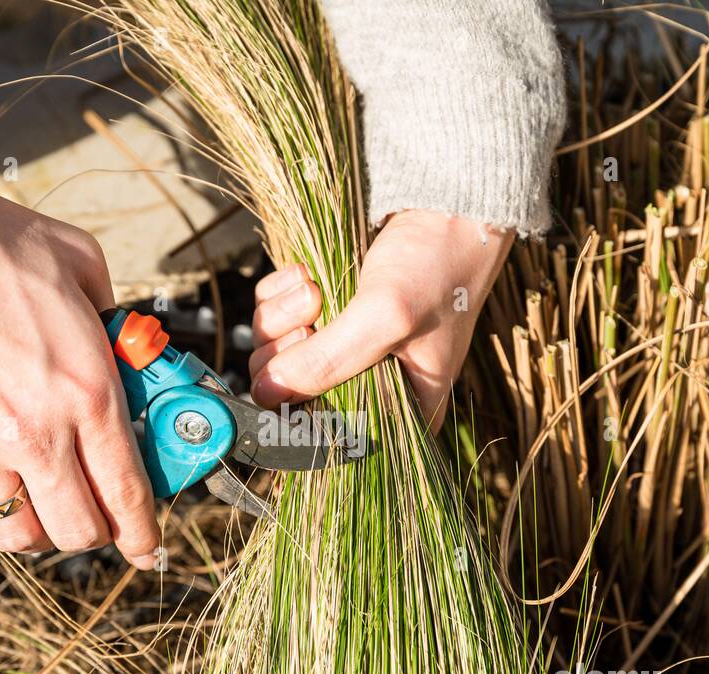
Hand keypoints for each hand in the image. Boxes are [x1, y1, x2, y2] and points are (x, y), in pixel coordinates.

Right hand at [0, 167, 159, 578]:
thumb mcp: (81, 264)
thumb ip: (113, 316)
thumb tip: (124, 341)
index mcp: (87, 394)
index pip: (127, 492)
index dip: (143, 533)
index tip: (147, 548)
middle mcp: (36, 436)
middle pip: (75, 530)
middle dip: (94, 533)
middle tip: (97, 517)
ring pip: (15, 534)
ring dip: (35, 534)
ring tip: (42, 513)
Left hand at [248, 209, 512, 427]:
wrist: (444, 201)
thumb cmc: (436, 266)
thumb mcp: (385, 316)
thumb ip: (327, 361)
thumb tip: (264, 394)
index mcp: (401, 410)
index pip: (328, 438)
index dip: (298, 411)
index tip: (295, 375)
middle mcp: (366, 385)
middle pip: (290, 395)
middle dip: (288, 354)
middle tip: (314, 317)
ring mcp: (340, 346)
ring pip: (276, 352)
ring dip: (281, 317)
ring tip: (314, 288)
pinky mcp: (321, 310)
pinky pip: (273, 316)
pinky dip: (279, 295)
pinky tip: (305, 276)